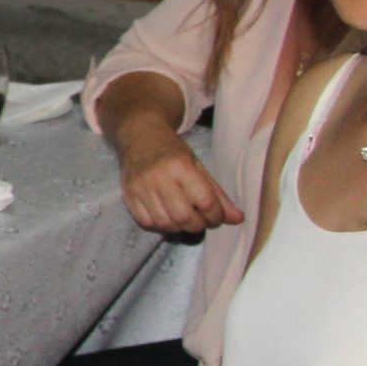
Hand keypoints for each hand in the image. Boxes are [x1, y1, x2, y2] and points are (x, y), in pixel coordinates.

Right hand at [113, 127, 242, 235]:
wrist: (140, 138)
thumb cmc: (173, 152)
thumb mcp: (198, 166)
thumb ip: (217, 194)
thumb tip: (237, 219)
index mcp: (180, 166)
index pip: (205, 202)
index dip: (216, 215)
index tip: (218, 216)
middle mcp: (159, 177)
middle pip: (184, 217)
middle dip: (198, 224)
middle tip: (202, 220)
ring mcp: (141, 187)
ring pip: (166, 223)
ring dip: (180, 227)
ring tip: (185, 218)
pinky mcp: (128, 195)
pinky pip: (147, 223)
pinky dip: (161, 225)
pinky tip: (168, 216)